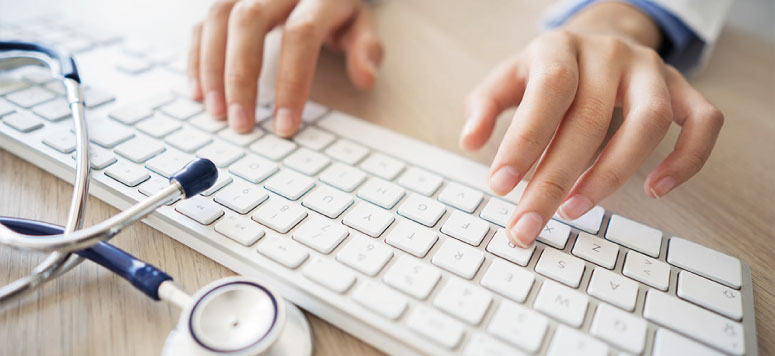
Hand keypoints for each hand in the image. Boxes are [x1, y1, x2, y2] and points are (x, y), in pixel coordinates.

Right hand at [188, 0, 382, 134]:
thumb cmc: (336, 6)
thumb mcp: (360, 22)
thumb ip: (365, 48)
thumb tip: (366, 78)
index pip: (301, 34)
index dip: (291, 81)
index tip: (285, 124)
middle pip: (249, 21)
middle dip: (241, 77)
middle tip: (241, 124)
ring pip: (219, 17)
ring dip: (212, 68)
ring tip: (218, 112)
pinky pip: (203, 22)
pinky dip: (197, 57)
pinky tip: (200, 91)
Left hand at [459, 2, 722, 246]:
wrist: (598, 37)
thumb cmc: (547, 70)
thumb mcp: (508, 78)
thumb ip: (485, 106)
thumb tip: (469, 141)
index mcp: (560, 48)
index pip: (547, 93)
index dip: (524, 141)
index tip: (500, 187)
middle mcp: (609, 55)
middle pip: (589, 120)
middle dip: (554, 180)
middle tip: (529, 224)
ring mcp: (651, 70)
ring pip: (649, 121)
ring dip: (613, 173)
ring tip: (575, 210)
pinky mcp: (681, 88)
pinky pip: (702, 122)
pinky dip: (687, 159)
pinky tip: (655, 190)